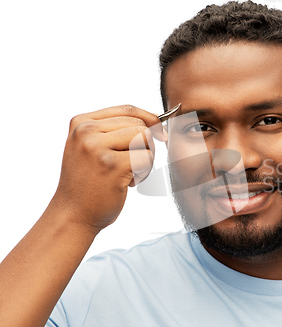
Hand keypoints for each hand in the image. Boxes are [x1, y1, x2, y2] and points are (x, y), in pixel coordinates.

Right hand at [52, 105, 166, 232]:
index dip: (149, 119)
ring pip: (145, 138)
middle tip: (135, 165)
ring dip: (146, 158)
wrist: (73, 215)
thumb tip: (155, 119)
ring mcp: (97, 147)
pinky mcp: (112, 165)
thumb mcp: (92, 148)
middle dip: (147, 145)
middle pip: (139, 124)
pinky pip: (147, 158)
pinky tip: (129, 183)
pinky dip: (145, 173)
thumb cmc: (89, 184)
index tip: (160, 134)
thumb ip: (114, 130)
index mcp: (81, 122)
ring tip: (130, 174)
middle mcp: (86, 131)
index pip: (127, 109)